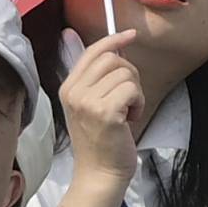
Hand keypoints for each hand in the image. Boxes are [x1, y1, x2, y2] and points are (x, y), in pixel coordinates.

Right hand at [55, 32, 154, 191]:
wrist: (100, 172)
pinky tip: (130, 119)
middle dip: (131, 74)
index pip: (92, 52)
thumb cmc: (102, 139)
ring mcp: (87, 102)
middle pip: (113, 59)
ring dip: (136, 92)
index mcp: (68, 87)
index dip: (113, 40)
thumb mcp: (91, 105)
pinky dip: (139, 103)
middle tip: (129, 97)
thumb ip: (97, 78)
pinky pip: (133, 89)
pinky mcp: (105, 112)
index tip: (131, 34)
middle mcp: (74, 92)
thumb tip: (111, 46)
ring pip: (126, 74)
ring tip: (127, 112)